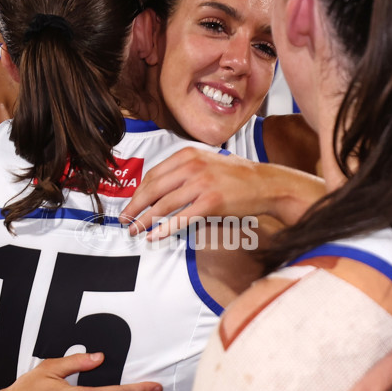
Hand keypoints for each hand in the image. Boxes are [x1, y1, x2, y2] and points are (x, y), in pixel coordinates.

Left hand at [120, 148, 271, 239]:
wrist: (267, 184)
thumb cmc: (238, 176)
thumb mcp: (207, 162)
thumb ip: (184, 170)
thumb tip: (159, 189)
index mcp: (188, 154)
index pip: (153, 174)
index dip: (138, 192)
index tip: (131, 205)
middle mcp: (192, 166)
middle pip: (153, 189)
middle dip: (135, 207)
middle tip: (125, 220)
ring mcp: (201, 183)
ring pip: (163, 205)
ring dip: (145, 220)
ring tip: (135, 230)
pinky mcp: (211, 202)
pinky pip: (181, 218)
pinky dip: (164, 229)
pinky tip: (154, 236)